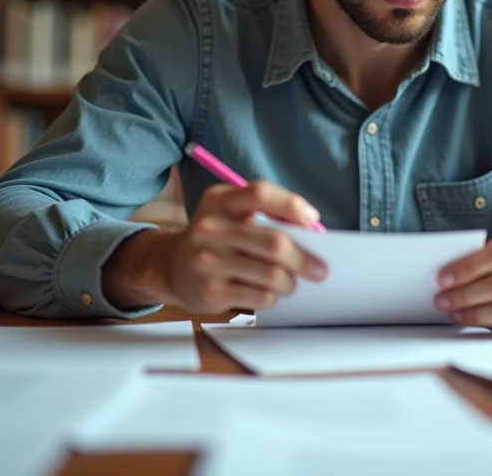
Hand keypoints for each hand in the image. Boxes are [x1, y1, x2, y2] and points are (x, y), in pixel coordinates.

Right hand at [103, 181, 326, 312]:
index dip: (291, 205)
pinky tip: (268, 292)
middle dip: (304, 259)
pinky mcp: (210, 290)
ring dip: (290, 282)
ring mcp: (207, 261)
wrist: (171, 266)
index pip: (260, 194)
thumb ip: (266, 215)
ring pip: (271, 275)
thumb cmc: (216, 238)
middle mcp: (209, 228)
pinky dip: (273, 296)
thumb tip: (313, 234)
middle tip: (320, 269)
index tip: (313, 221)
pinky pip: (260, 296)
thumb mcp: (231, 213)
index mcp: (219, 200)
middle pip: (273, 242)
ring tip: (291, 282)